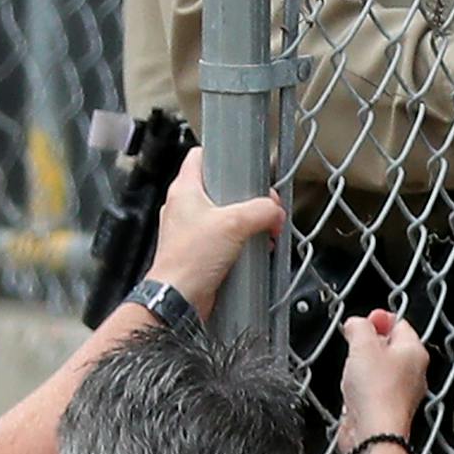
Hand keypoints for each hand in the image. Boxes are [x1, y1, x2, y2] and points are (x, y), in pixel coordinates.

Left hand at [144, 149, 284, 320]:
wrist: (178, 301)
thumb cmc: (190, 260)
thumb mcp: (235, 223)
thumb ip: (262, 210)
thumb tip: (276, 211)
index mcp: (185, 190)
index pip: (199, 156)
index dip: (221, 153)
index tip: (242, 160)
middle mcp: (184, 207)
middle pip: (220, 186)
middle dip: (248, 195)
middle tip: (264, 204)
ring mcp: (191, 230)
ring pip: (226, 213)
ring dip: (248, 220)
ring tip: (263, 227)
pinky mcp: (199, 251)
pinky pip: (225, 237)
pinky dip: (242, 239)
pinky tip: (256, 247)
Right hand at [336, 310, 428, 451]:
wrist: (373, 434)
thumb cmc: (376, 392)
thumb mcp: (362, 346)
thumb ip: (359, 327)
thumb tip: (355, 323)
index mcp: (415, 351)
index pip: (399, 324)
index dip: (379, 320)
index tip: (363, 322)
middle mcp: (414, 372)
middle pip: (389, 347)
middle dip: (368, 345)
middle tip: (354, 345)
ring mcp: (402, 394)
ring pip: (379, 371)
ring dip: (361, 369)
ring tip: (352, 372)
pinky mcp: (387, 411)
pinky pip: (372, 392)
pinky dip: (360, 390)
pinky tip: (352, 394)